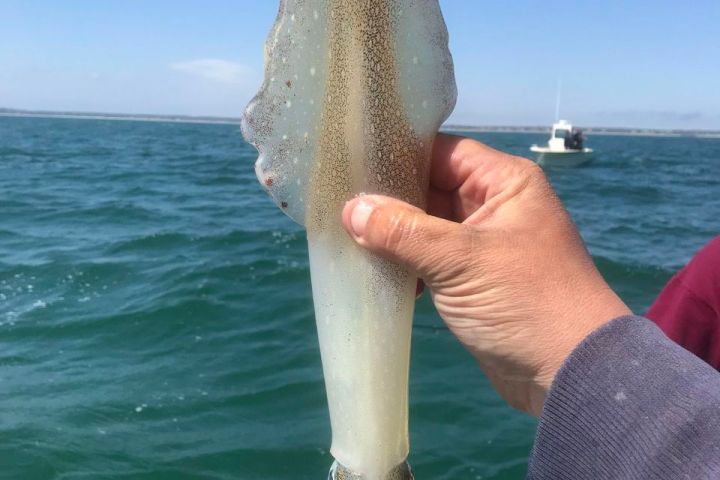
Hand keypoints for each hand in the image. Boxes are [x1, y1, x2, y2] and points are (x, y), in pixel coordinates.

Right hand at [341, 134, 630, 415]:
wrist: (571, 373)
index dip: (399, 156)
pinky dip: (406, 263)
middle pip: (431, 188)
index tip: (352, 163)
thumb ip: (403, 232)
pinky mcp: (473, 279)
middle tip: (339, 204)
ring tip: (348, 237)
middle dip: (390, 200)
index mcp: (505, 183)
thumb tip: (351, 208)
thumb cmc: (525, 302)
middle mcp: (495, 206)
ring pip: (427, 226)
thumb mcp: (460, 261)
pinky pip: (430, 258)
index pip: (442, 153)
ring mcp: (483, 244)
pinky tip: (376, 270)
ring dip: (394, 235)